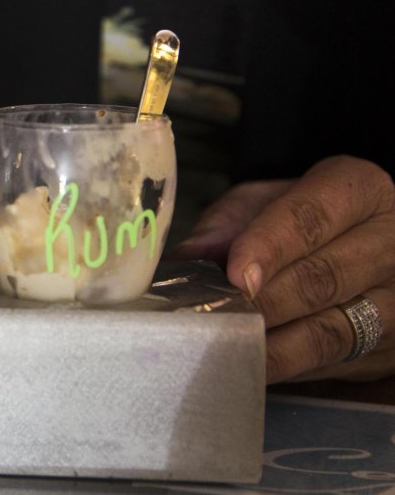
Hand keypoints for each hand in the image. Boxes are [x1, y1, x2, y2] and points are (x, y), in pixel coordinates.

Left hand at [170, 156, 394, 382]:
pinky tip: (247, 366)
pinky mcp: (390, 350)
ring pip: (331, 333)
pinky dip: (285, 368)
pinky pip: (333, 365)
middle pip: (321, 280)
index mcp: (359, 190)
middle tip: (213, 318)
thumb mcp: (262, 203)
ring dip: (270, 346)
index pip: (309, 219)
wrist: (356, 243)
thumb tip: (184, 260)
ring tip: (222, 348)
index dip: (267, 248)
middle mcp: (391, 244)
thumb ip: (226, 226)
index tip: (234, 275)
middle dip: (261, 303)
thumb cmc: (298, 220)